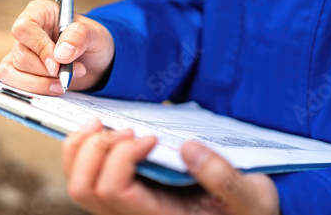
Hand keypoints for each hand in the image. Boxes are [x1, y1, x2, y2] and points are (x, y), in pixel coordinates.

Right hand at [0, 0, 114, 94]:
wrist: (97, 62)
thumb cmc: (93, 42)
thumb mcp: (95, 34)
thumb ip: (79, 36)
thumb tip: (60, 54)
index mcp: (40, 13)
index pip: (25, 28)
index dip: (39, 49)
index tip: (57, 65)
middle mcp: (26, 34)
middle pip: (20, 56)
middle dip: (47, 72)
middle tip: (74, 72)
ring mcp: (20, 55)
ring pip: (11, 74)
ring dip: (40, 85)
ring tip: (65, 83)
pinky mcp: (21, 74)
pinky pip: (11, 85)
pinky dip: (29, 92)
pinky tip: (48, 92)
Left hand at [62, 118, 279, 214]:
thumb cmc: (247, 213)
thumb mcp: (252, 198)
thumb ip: (224, 178)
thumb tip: (185, 147)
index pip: (115, 191)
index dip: (121, 157)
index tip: (151, 137)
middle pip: (85, 188)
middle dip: (97, 149)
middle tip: (126, 129)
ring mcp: (124, 210)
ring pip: (78, 184)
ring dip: (82, 148)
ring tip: (103, 124)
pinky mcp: (124, 198)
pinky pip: (86, 178)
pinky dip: (83, 151)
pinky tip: (101, 132)